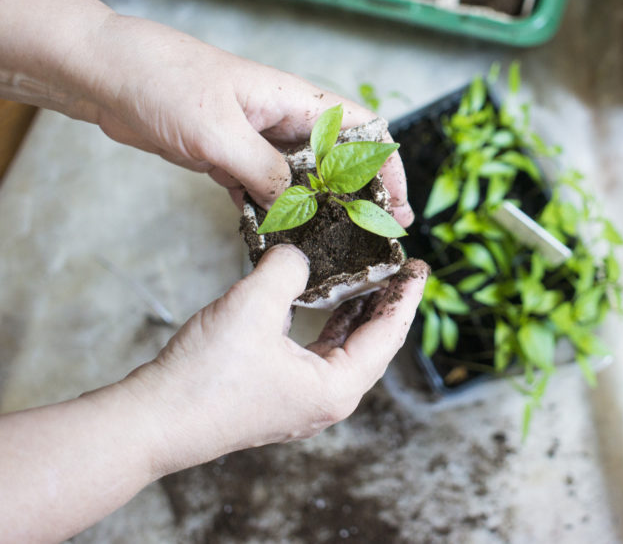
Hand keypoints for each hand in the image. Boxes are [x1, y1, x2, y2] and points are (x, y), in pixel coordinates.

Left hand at [86, 14, 413, 220]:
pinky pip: (261, 191)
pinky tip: (273, 239)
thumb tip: (302, 210)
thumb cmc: (165, 82)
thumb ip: (265, 173)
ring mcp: (255, 140)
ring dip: (312, 211)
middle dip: (356, 197)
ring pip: (299, 181)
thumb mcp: (220, 133)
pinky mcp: (228, 157)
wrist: (107, 74)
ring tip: (327, 246)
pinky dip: (269, 215)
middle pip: (337, 161)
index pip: (362, 130)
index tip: (396, 204)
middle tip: (370, 235)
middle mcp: (282, 120)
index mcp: (294, 100)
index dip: (387, 166)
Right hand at [125, 245, 428, 472]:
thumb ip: (287, 269)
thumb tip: (298, 252)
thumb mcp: (254, 306)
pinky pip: (316, 354)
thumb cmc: (204, 376)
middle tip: (396, 266)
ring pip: (344, 349)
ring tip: (365, 277)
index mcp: (336, 388)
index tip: (419, 266)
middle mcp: (327, 400)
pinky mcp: (277, 396)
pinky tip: (319, 300)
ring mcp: (302, 402)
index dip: (406, 296)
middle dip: (384, 302)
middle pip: (373, 344)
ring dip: (354, 312)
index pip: (389, 335)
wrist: (151, 422)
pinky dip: (325, 325)